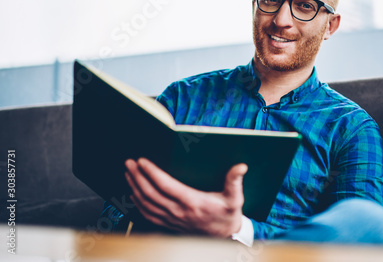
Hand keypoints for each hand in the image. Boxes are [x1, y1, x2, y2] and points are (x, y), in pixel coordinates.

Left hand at [124, 158, 247, 237]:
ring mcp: (172, 219)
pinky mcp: (169, 224)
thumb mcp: (235, 198)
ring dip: (134, 187)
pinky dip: (137, 203)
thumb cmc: (228, 215)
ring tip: (128, 173)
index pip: (166, 185)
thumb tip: (240, 167)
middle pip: (150, 193)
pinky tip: (133, 193)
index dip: (152, 172)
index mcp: (192, 202)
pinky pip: (148, 214)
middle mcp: (178, 211)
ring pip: (146, 204)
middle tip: (129, 163)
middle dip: (137, 177)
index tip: (142, 161)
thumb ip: (235, 181)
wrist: (225, 236)